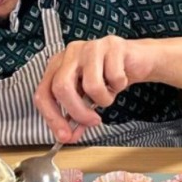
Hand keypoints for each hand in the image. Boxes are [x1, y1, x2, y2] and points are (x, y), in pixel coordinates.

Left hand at [34, 37, 154, 141]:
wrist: (138, 59)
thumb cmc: (109, 77)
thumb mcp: (89, 98)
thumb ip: (77, 115)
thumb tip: (69, 136)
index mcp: (58, 65)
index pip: (43, 93)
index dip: (52, 118)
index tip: (65, 136)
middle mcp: (70, 53)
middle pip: (61, 87)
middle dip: (78, 112)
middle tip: (93, 122)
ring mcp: (90, 47)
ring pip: (91, 85)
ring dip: (104, 98)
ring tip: (110, 93)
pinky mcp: (112, 45)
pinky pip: (114, 77)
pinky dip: (120, 86)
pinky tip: (120, 79)